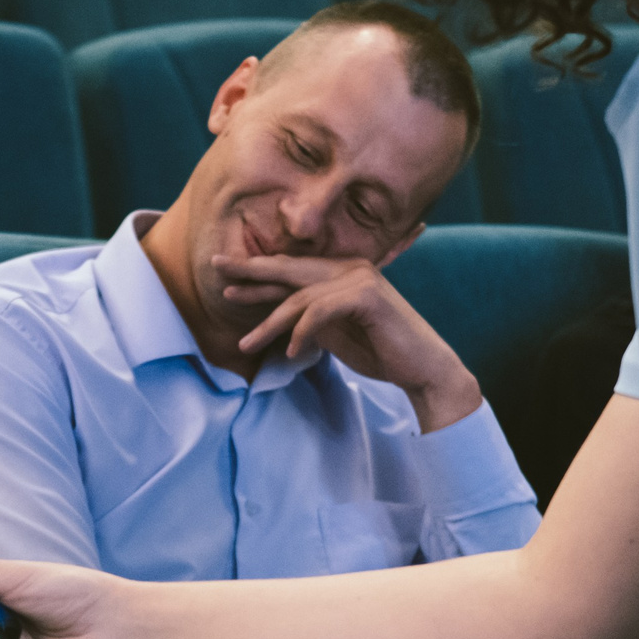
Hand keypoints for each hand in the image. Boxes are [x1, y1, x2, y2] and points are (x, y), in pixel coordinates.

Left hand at [216, 252, 481, 430]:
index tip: (225, 279)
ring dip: (269, 323)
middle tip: (216, 270)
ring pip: (300, 297)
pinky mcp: (368, 297)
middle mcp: (351, 268)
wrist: (422, 370)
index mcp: (342, 273)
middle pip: (291, 269)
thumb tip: (279, 321)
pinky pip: (321, 311)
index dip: (258, 274)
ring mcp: (360, 280)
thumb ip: (310, 320)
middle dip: (251, 271)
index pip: (292, 271)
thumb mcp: (334, 334)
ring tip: (246, 346)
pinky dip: (303, 332)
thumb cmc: (379, 352)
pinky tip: (293, 353)